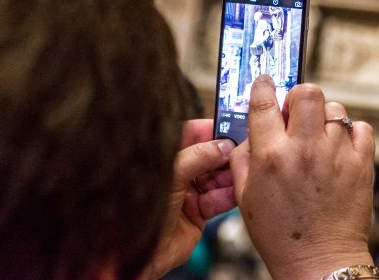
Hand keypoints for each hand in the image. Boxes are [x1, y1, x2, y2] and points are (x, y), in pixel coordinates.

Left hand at [141, 119, 236, 278]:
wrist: (136, 253)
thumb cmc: (138, 210)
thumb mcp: (171, 175)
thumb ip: (199, 156)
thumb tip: (223, 145)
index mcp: (165, 156)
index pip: (192, 133)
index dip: (211, 129)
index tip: (232, 125)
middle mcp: (177, 172)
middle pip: (209, 155)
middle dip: (226, 154)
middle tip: (242, 150)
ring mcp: (188, 192)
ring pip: (217, 177)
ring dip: (230, 175)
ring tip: (241, 171)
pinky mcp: (198, 212)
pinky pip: (219, 199)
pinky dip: (228, 195)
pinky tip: (235, 191)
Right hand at [231, 76, 375, 279]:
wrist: (320, 261)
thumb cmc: (282, 235)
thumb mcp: (246, 198)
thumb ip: (244, 159)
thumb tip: (251, 130)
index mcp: (272, 157)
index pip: (265, 102)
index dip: (264, 87)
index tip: (266, 84)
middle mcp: (305, 149)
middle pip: (307, 92)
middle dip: (299, 97)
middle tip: (296, 113)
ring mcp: (336, 154)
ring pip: (335, 109)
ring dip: (324, 118)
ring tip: (319, 140)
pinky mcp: (362, 163)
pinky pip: (361, 128)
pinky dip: (350, 133)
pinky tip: (339, 150)